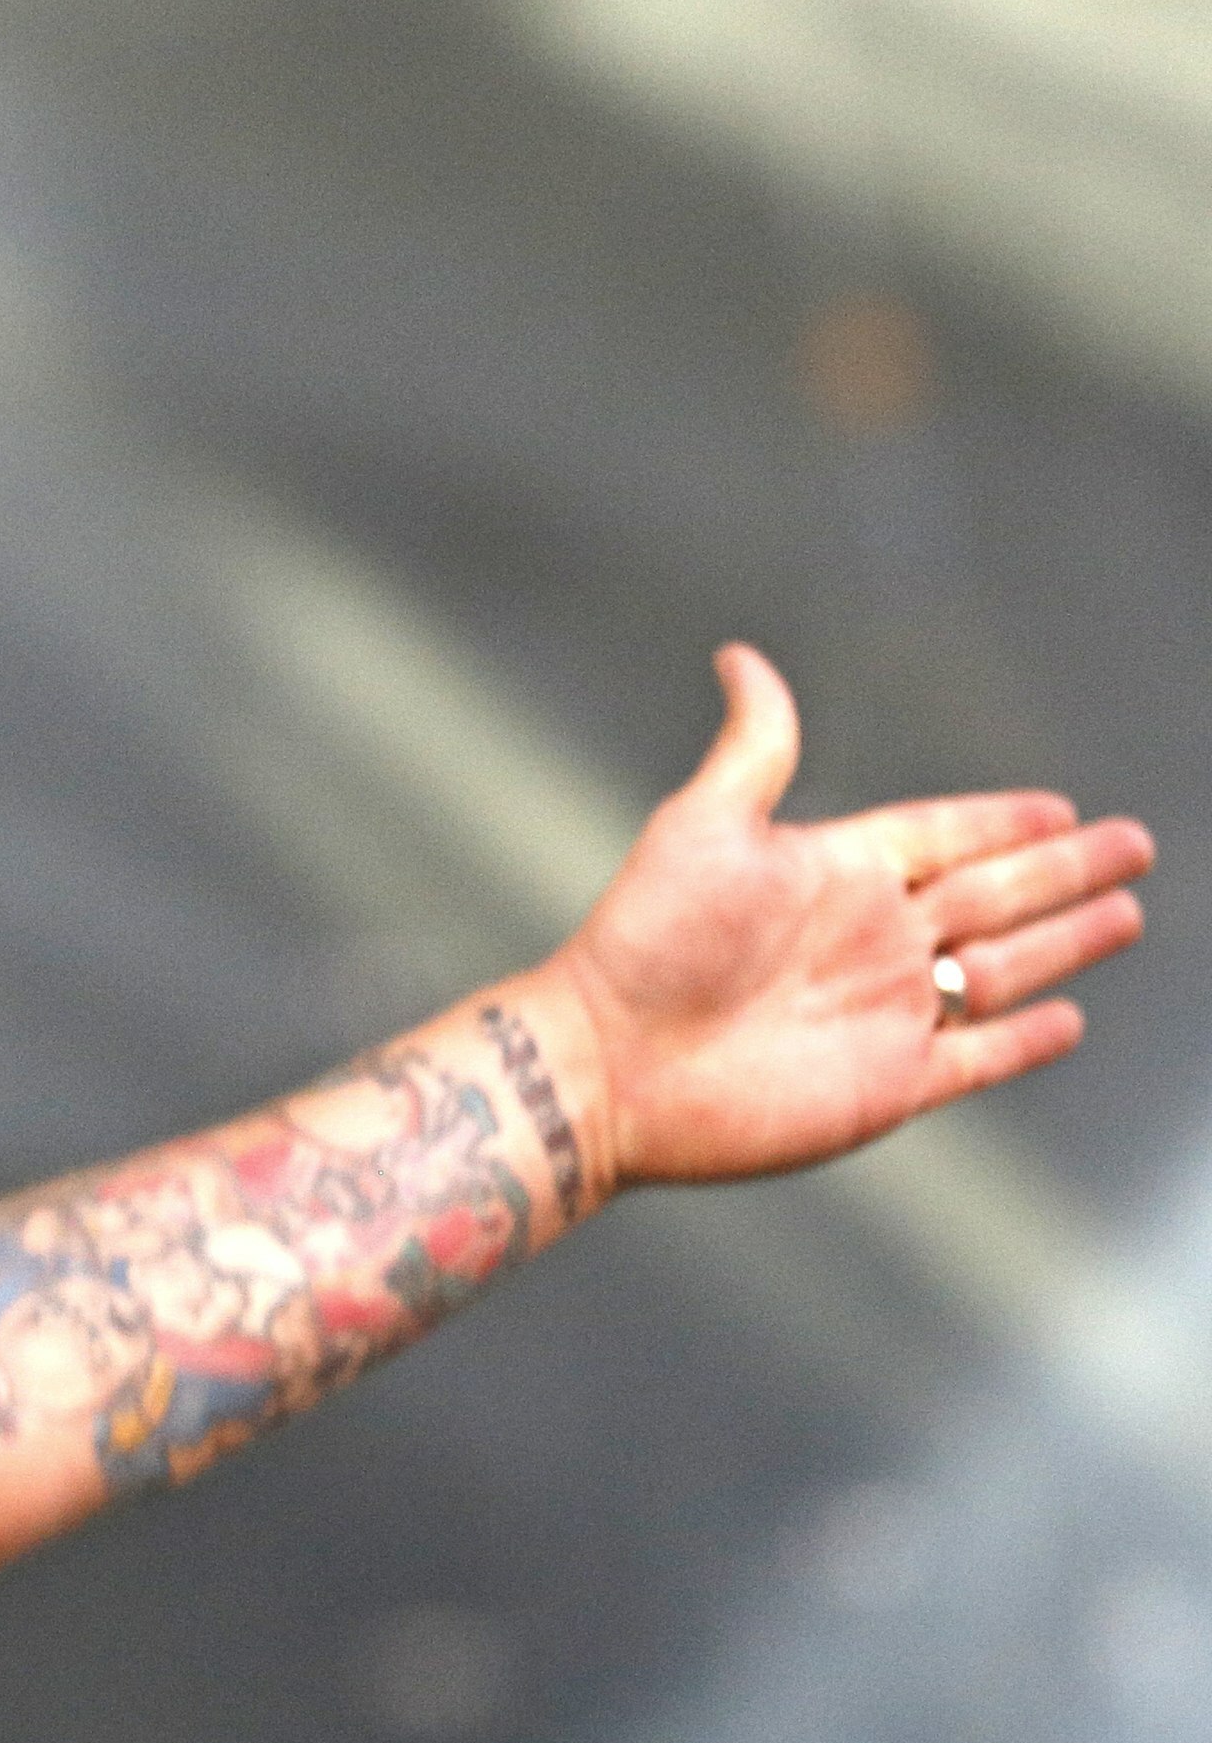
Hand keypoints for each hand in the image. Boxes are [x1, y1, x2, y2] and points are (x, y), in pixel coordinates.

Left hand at [542, 645, 1152, 1190]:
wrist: (607, 1066)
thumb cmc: (643, 943)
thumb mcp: (703, 825)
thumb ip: (754, 746)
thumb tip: (740, 656)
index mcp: (840, 872)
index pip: (948, 837)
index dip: (1005, 823)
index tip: (1061, 807)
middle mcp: (872, 940)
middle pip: (998, 896)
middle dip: (1067, 871)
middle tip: (1133, 844)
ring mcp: (886, 1014)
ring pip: (1005, 969)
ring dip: (1065, 942)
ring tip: (1125, 913)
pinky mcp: (890, 1086)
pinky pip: (978, 1059)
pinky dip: (1025, 1040)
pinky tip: (1065, 1018)